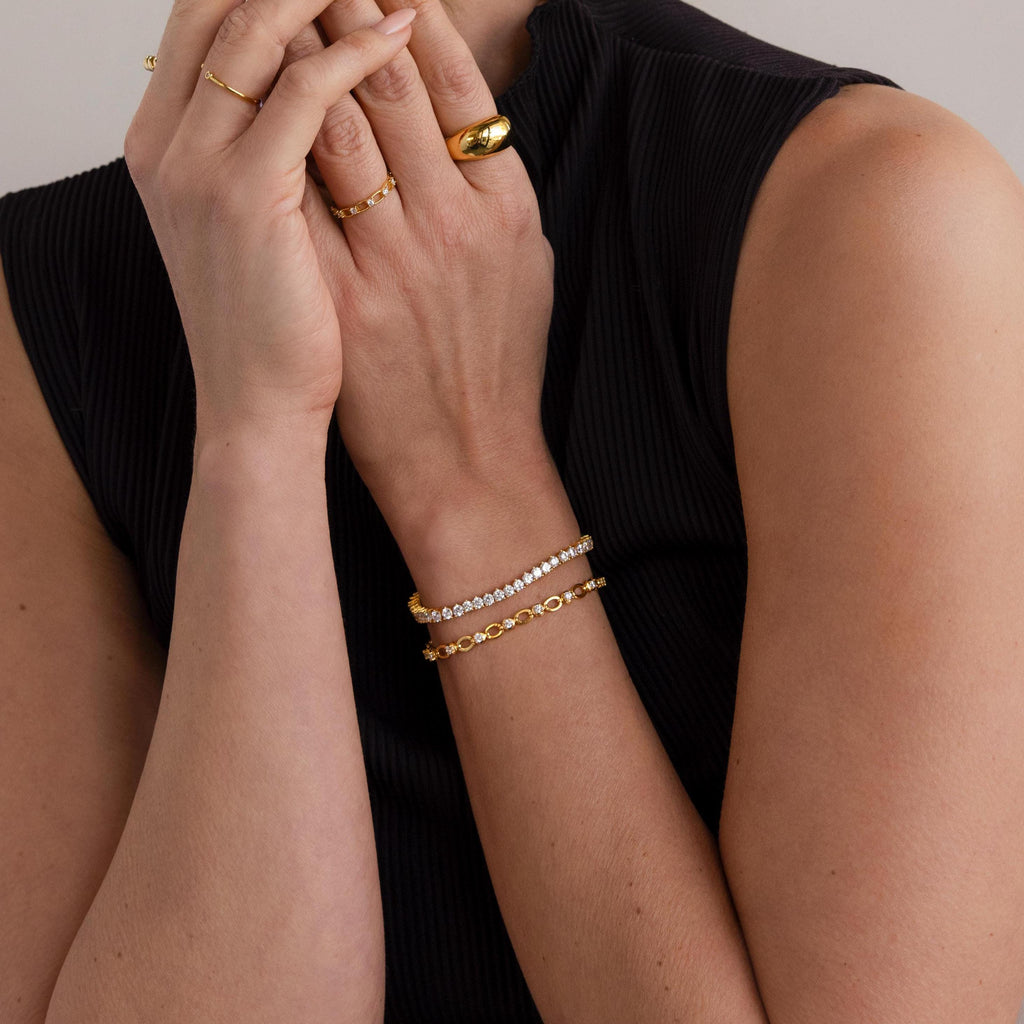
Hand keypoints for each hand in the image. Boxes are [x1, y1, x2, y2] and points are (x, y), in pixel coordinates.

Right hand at [124, 0, 415, 441]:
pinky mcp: (247, 194)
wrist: (259, 411)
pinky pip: (307, 91)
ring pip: (259, 32)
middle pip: (220, 7)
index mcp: (162, 149)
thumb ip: (262, 161)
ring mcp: (198, 167)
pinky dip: (355, 52)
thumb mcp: (251, 234)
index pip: (201, 24)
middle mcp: (166, 146)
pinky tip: (400, 37)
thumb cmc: (272, 333)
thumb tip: (310, 99)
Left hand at [294, 0, 554, 537]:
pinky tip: (260, 106)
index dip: (414, 12)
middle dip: (346, 10)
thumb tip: (464, 104)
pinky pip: (299, 195)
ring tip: (284, 19)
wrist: (465, 454)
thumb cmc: (497, 358)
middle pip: (389, 83)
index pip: (457, 80)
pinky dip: (278, 140)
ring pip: (335, 125)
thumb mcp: (525, 260)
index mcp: (504, 208)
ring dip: (303, 58)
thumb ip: (497, 178)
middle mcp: (451, 225)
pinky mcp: (341, 296)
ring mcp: (392, 261)